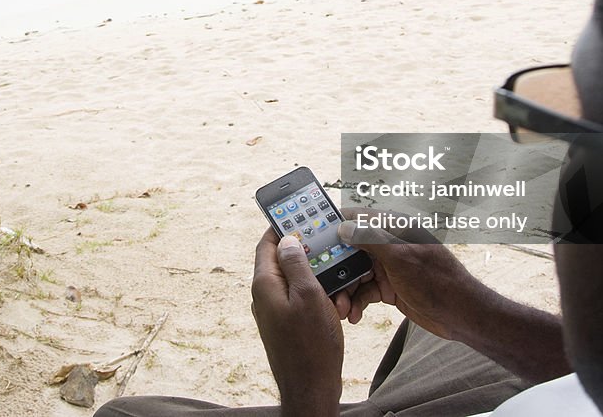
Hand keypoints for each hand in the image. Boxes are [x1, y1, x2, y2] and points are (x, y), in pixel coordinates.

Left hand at [251, 228, 342, 416]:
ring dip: (319, 280)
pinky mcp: (286, 323)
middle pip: (285, 261)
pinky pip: (301, 300)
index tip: (300, 214)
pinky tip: (335, 306)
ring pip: (297, 281)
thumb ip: (297, 264)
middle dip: (309, 256)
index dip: (283, 226)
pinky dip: (318, 297)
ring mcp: (274, 311)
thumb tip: (287, 239)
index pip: (268, 244)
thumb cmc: (312, 344)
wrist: (311, 388)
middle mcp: (265, 296)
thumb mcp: (309, 296)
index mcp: (265, 284)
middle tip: (330, 253)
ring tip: (337, 291)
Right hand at [336, 220, 490, 341]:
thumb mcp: (401, 257)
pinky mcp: (389, 287)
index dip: (333, 226)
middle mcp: (388, 244)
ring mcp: (388, 266)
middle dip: (335, 267)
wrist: (461, 314)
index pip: (356, 219)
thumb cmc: (437, 280)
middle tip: (322, 283)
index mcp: (393, 228)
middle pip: (350, 249)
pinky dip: (356, 302)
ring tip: (339, 308)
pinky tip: (352, 315)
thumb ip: (371, 238)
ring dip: (345, 290)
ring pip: (354, 273)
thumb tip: (343, 225)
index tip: (312, 237)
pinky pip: (364, 291)